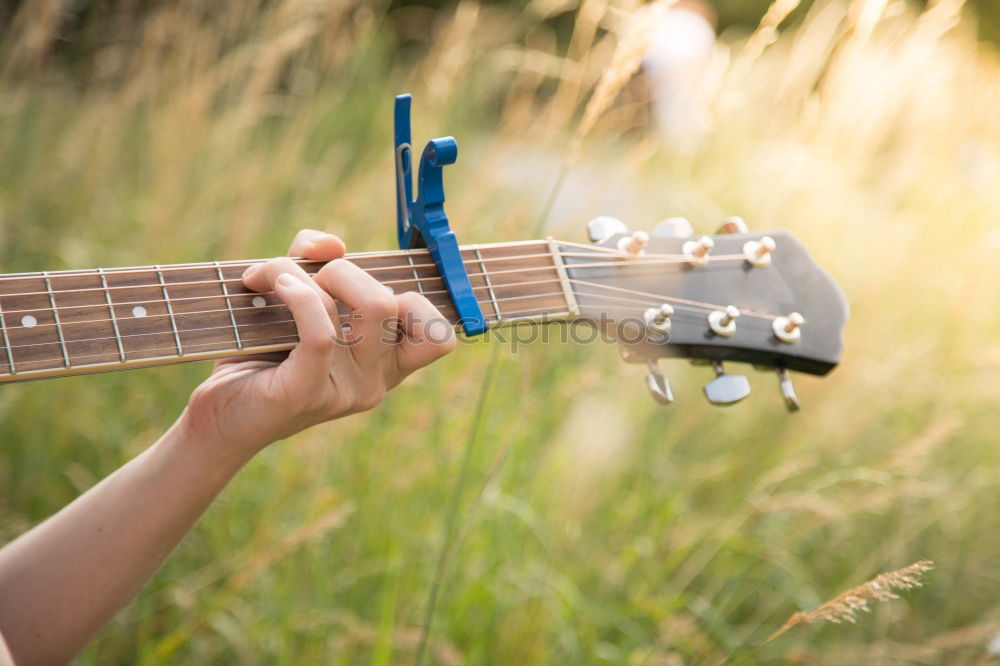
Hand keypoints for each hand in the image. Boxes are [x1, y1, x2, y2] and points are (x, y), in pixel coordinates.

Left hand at [181, 229, 455, 459]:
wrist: (220, 415)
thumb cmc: (260, 356)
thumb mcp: (295, 302)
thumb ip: (315, 263)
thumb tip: (331, 245)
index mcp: (385, 366)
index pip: (438, 337)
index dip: (412, 300)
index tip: (361, 291)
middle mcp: (374, 382)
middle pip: (390, 303)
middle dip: (343, 272)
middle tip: (301, 279)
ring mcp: (345, 391)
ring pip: (366, 308)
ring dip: (309, 273)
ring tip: (272, 277)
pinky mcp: (307, 393)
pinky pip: (322, 332)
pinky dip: (297, 294)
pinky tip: (268, 283)